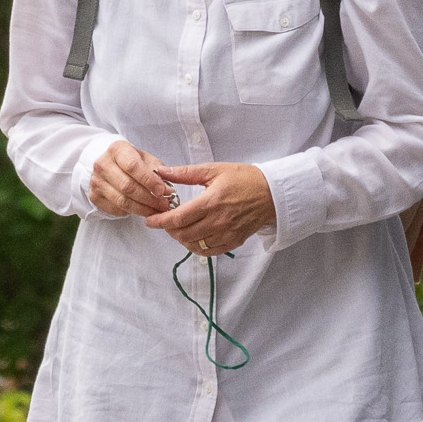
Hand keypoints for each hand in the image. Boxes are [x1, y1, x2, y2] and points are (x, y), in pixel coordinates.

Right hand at [85, 138, 177, 216]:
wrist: (108, 165)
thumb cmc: (131, 161)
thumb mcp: (145, 159)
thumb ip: (156, 171)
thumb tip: (166, 189)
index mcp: (117, 150)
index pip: (133, 166)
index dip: (149, 180)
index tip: (164, 191)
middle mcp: (102, 164)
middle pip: (127, 186)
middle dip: (149, 198)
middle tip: (164, 204)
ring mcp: (96, 181)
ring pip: (122, 201)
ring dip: (143, 209)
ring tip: (157, 210)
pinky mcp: (94, 196)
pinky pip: (116, 209)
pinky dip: (132, 212)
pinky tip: (143, 210)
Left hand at [152, 161, 274, 255]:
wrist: (272, 193)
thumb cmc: (244, 178)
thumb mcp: (214, 170)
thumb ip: (185, 173)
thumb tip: (162, 173)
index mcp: (212, 202)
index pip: (179, 218)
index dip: (160, 222)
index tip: (149, 221)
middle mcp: (218, 221)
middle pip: (183, 234)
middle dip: (169, 229)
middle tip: (165, 221)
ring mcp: (227, 234)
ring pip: (194, 245)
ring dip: (181, 238)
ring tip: (179, 227)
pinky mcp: (233, 241)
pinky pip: (208, 251)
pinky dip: (196, 247)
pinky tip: (193, 237)